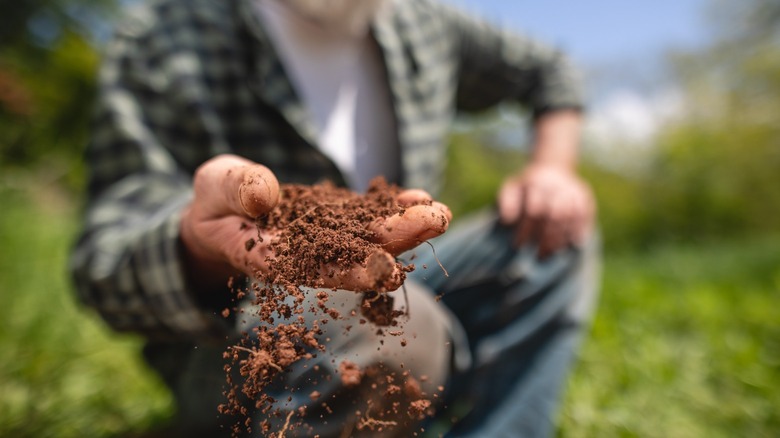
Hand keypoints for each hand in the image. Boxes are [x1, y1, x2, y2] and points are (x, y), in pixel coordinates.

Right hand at [179, 155, 450, 292]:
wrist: (224, 210)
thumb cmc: (214, 202)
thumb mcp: (213, 187)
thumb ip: (234, 189)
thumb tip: (264, 194)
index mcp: (272, 258)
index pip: (313, 270)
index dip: (350, 271)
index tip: (386, 270)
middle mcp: (307, 256)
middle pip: (354, 255)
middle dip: (396, 242)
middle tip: (435, 223)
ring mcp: (327, 240)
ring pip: (369, 238)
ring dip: (406, 227)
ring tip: (439, 212)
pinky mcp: (338, 222)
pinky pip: (369, 217)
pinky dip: (394, 209)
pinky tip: (422, 197)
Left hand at [498, 163, 594, 257]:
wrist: (552, 167)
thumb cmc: (527, 186)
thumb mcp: (511, 188)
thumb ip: (506, 202)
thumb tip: (507, 220)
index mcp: (536, 183)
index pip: (533, 211)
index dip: (526, 230)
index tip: (518, 245)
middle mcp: (556, 185)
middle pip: (554, 215)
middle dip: (546, 238)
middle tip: (538, 255)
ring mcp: (572, 190)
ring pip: (570, 217)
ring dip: (561, 238)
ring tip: (552, 253)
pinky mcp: (584, 195)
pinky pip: (584, 215)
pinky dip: (579, 230)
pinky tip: (573, 244)